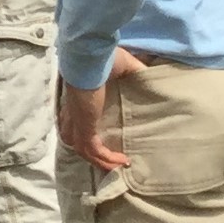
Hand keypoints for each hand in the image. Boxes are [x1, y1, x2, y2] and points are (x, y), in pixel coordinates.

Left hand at [57, 48, 145, 169]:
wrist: (90, 55)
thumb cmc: (104, 58)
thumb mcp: (124, 66)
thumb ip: (136, 73)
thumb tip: (150, 75)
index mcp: (77, 99)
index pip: (75, 120)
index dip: (87, 131)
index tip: (103, 139)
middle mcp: (73, 114)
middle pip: (76, 140)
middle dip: (92, 152)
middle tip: (110, 160)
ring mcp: (76, 122)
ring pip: (84, 150)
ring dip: (101, 161)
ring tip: (118, 167)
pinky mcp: (84, 128)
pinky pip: (94, 152)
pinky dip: (107, 159)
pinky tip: (122, 163)